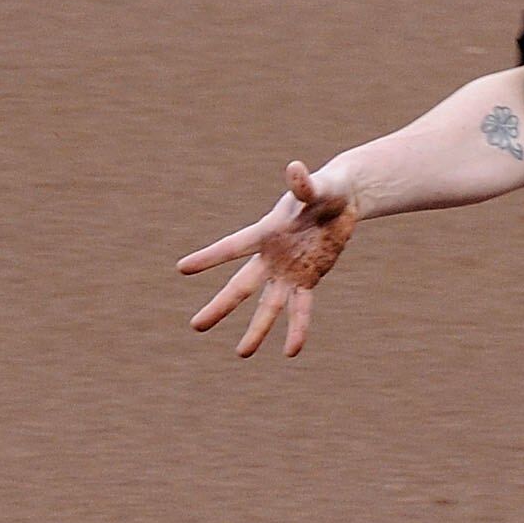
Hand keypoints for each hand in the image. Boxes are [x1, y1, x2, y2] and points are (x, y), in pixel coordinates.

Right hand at [178, 160, 359, 357]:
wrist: (341, 200)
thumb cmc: (325, 189)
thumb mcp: (318, 187)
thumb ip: (304, 184)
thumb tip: (295, 169)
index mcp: (266, 232)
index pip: (232, 247)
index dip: (209, 258)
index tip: (182, 269)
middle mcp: (271, 257)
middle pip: (241, 287)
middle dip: (220, 307)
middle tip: (196, 326)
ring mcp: (287, 272)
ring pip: (268, 307)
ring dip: (256, 330)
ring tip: (242, 354)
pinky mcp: (306, 280)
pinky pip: (300, 309)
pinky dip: (297, 329)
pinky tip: (291, 351)